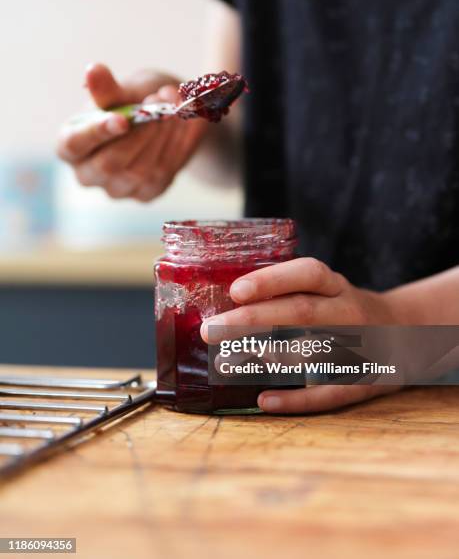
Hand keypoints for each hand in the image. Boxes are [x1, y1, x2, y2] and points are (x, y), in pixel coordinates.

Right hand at [57, 63, 206, 200]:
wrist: (166, 116)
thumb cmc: (132, 101)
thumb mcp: (121, 90)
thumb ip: (107, 89)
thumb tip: (93, 71)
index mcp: (71, 145)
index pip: (74, 145)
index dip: (97, 133)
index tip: (122, 119)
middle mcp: (89, 174)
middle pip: (110, 164)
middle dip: (139, 133)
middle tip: (160, 102)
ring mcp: (118, 189)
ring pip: (141, 170)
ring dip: (162, 136)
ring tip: (175, 106)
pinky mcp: (146, 193)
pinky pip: (163, 173)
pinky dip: (177, 145)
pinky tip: (184, 123)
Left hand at [200, 257, 398, 413]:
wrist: (407, 333)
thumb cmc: (345, 310)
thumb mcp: (328, 290)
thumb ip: (289, 293)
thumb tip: (226, 303)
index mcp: (337, 287)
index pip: (308, 274)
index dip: (272, 280)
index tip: (235, 291)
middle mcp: (350, 312)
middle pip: (302, 313)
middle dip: (253, 320)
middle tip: (211, 331)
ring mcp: (360, 347)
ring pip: (314, 353)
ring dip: (269, 358)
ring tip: (228, 363)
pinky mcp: (364, 380)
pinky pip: (329, 392)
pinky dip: (295, 398)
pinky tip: (264, 399)